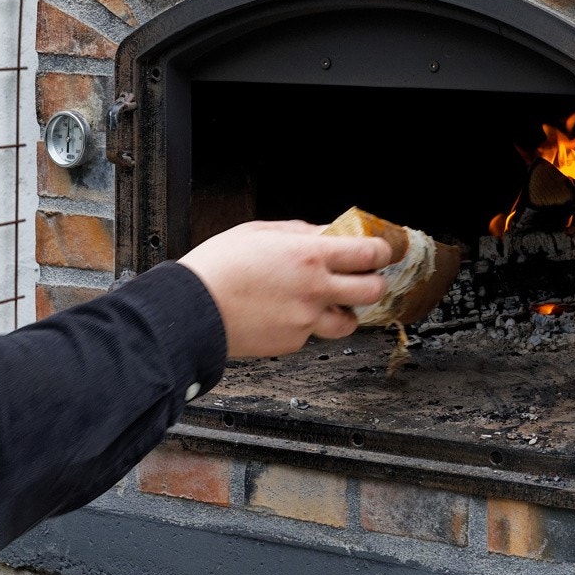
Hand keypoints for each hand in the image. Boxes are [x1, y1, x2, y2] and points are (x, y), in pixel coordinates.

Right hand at [178, 221, 389, 357]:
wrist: (192, 309)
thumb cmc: (218, 267)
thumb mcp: (259, 232)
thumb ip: (299, 232)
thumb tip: (324, 232)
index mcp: (309, 256)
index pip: (369, 254)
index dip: (383, 252)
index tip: (381, 251)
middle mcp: (314, 290)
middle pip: (373, 291)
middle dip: (373, 282)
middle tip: (362, 278)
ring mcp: (306, 320)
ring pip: (349, 322)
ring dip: (345, 310)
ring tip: (329, 301)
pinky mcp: (292, 342)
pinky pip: (312, 333)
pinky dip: (307, 324)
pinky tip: (287, 312)